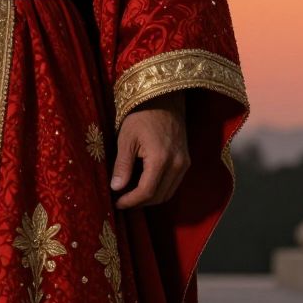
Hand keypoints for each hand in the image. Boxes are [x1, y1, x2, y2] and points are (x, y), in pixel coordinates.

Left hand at [110, 91, 188, 208]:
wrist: (164, 98)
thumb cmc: (141, 114)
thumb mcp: (126, 137)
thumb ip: (122, 165)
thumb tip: (116, 188)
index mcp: (161, 159)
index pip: (146, 192)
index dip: (131, 201)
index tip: (116, 203)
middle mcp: (177, 165)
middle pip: (159, 196)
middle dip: (139, 203)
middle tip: (121, 201)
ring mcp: (184, 163)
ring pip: (168, 193)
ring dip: (150, 198)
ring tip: (131, 195)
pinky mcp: (186, 160)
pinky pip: (174, 184)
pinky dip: (160, 189)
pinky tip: (145, 185)